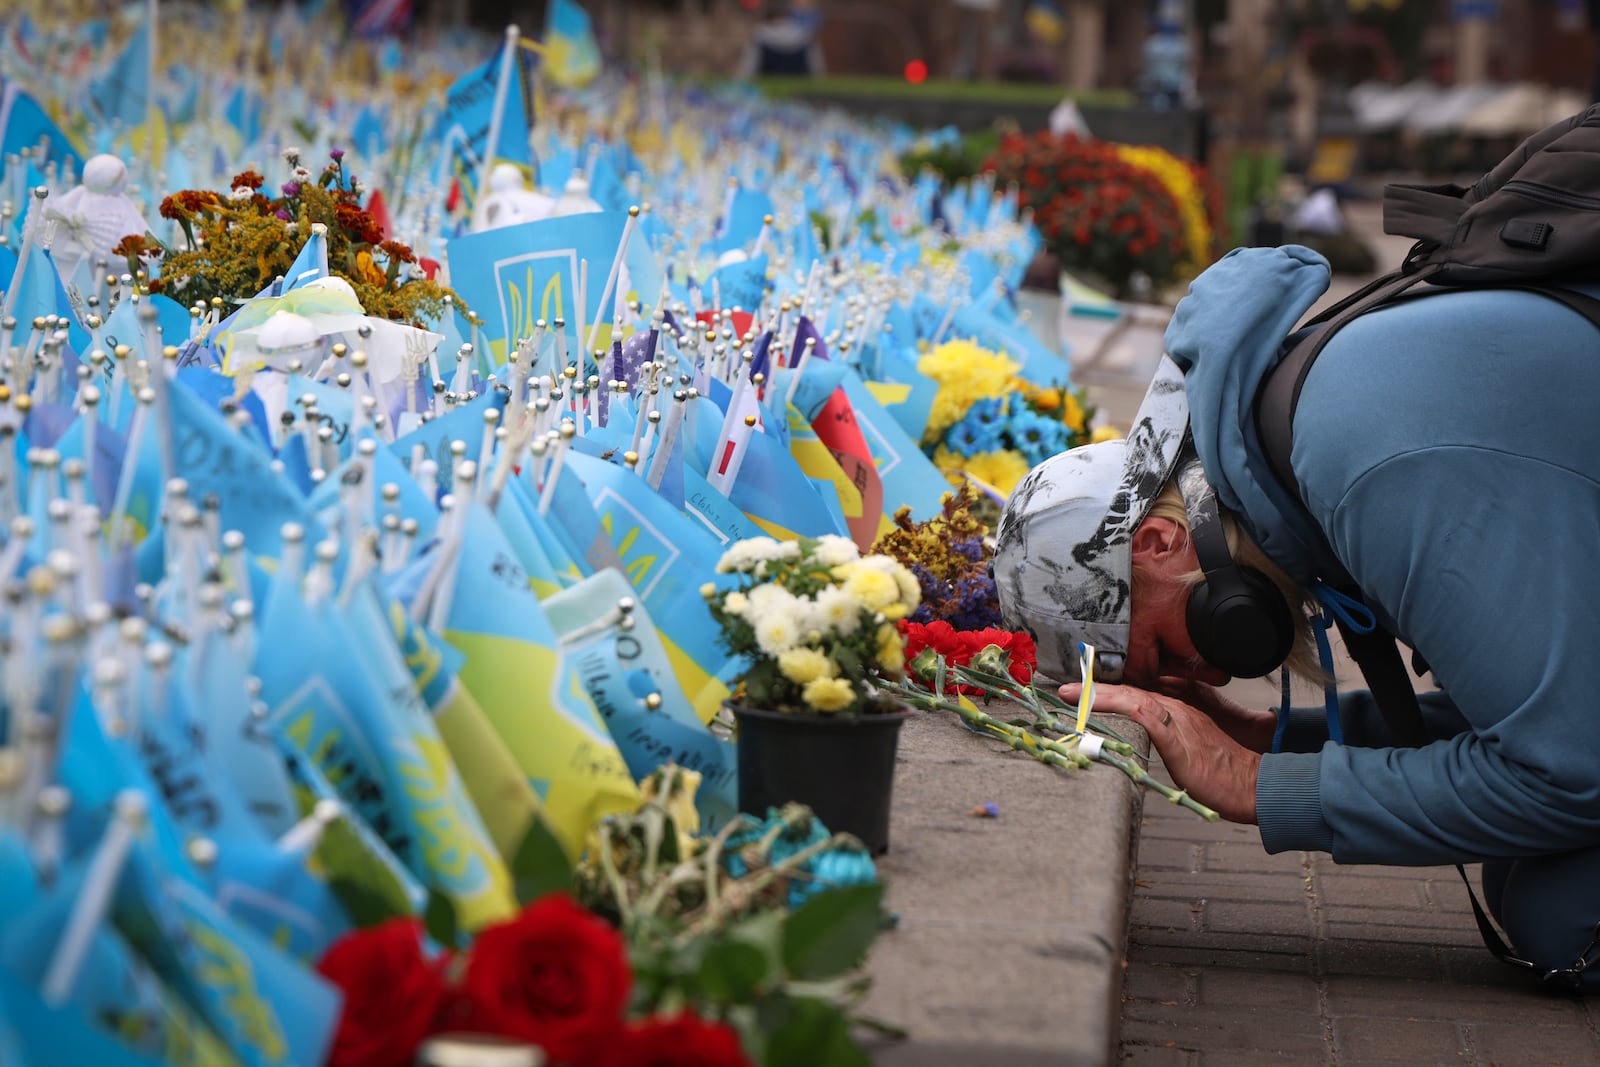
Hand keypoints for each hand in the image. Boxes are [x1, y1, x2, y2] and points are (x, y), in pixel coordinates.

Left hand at [1058, 681, 1260, 823]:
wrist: (1255, 785)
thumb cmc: (1225, 772)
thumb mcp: (1192, 748)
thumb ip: (1169, 738)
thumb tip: (1141, 740)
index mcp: (1178, 709)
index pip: (1134, 691)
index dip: (1105, 688)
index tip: (1078, 687)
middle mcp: (1176, 706)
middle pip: (1127, 688)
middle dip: (1092, 686)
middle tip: (1063, 686)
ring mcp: (1176, 718)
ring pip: (1129, 695)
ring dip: (1096, 693)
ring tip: (1068, 692)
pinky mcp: (1177, 735)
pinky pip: (1141, 712)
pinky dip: (1116, 705)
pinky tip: (1095, 704)